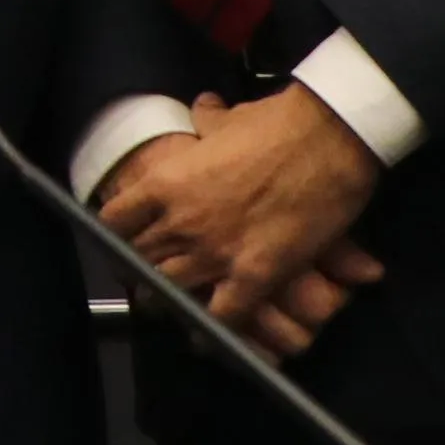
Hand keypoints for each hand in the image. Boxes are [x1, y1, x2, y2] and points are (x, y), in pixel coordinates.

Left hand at [93, 89, 389, 357]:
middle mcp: (180, 222)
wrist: (330, 135)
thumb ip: (206, 122)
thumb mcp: (228, 120)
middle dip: (140, 270)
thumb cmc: (278, 122)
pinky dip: (213, 328)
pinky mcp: (255, 274)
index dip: (116, 234)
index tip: (124, 240)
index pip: (114, 221)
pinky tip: (208, 336)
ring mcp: (215, 252)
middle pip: (139, 260)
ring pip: (171, 290)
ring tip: (173, 305)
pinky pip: (222, 315)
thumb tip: (202, 108)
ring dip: (170, 299)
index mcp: (165, 183)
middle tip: (148, 278)